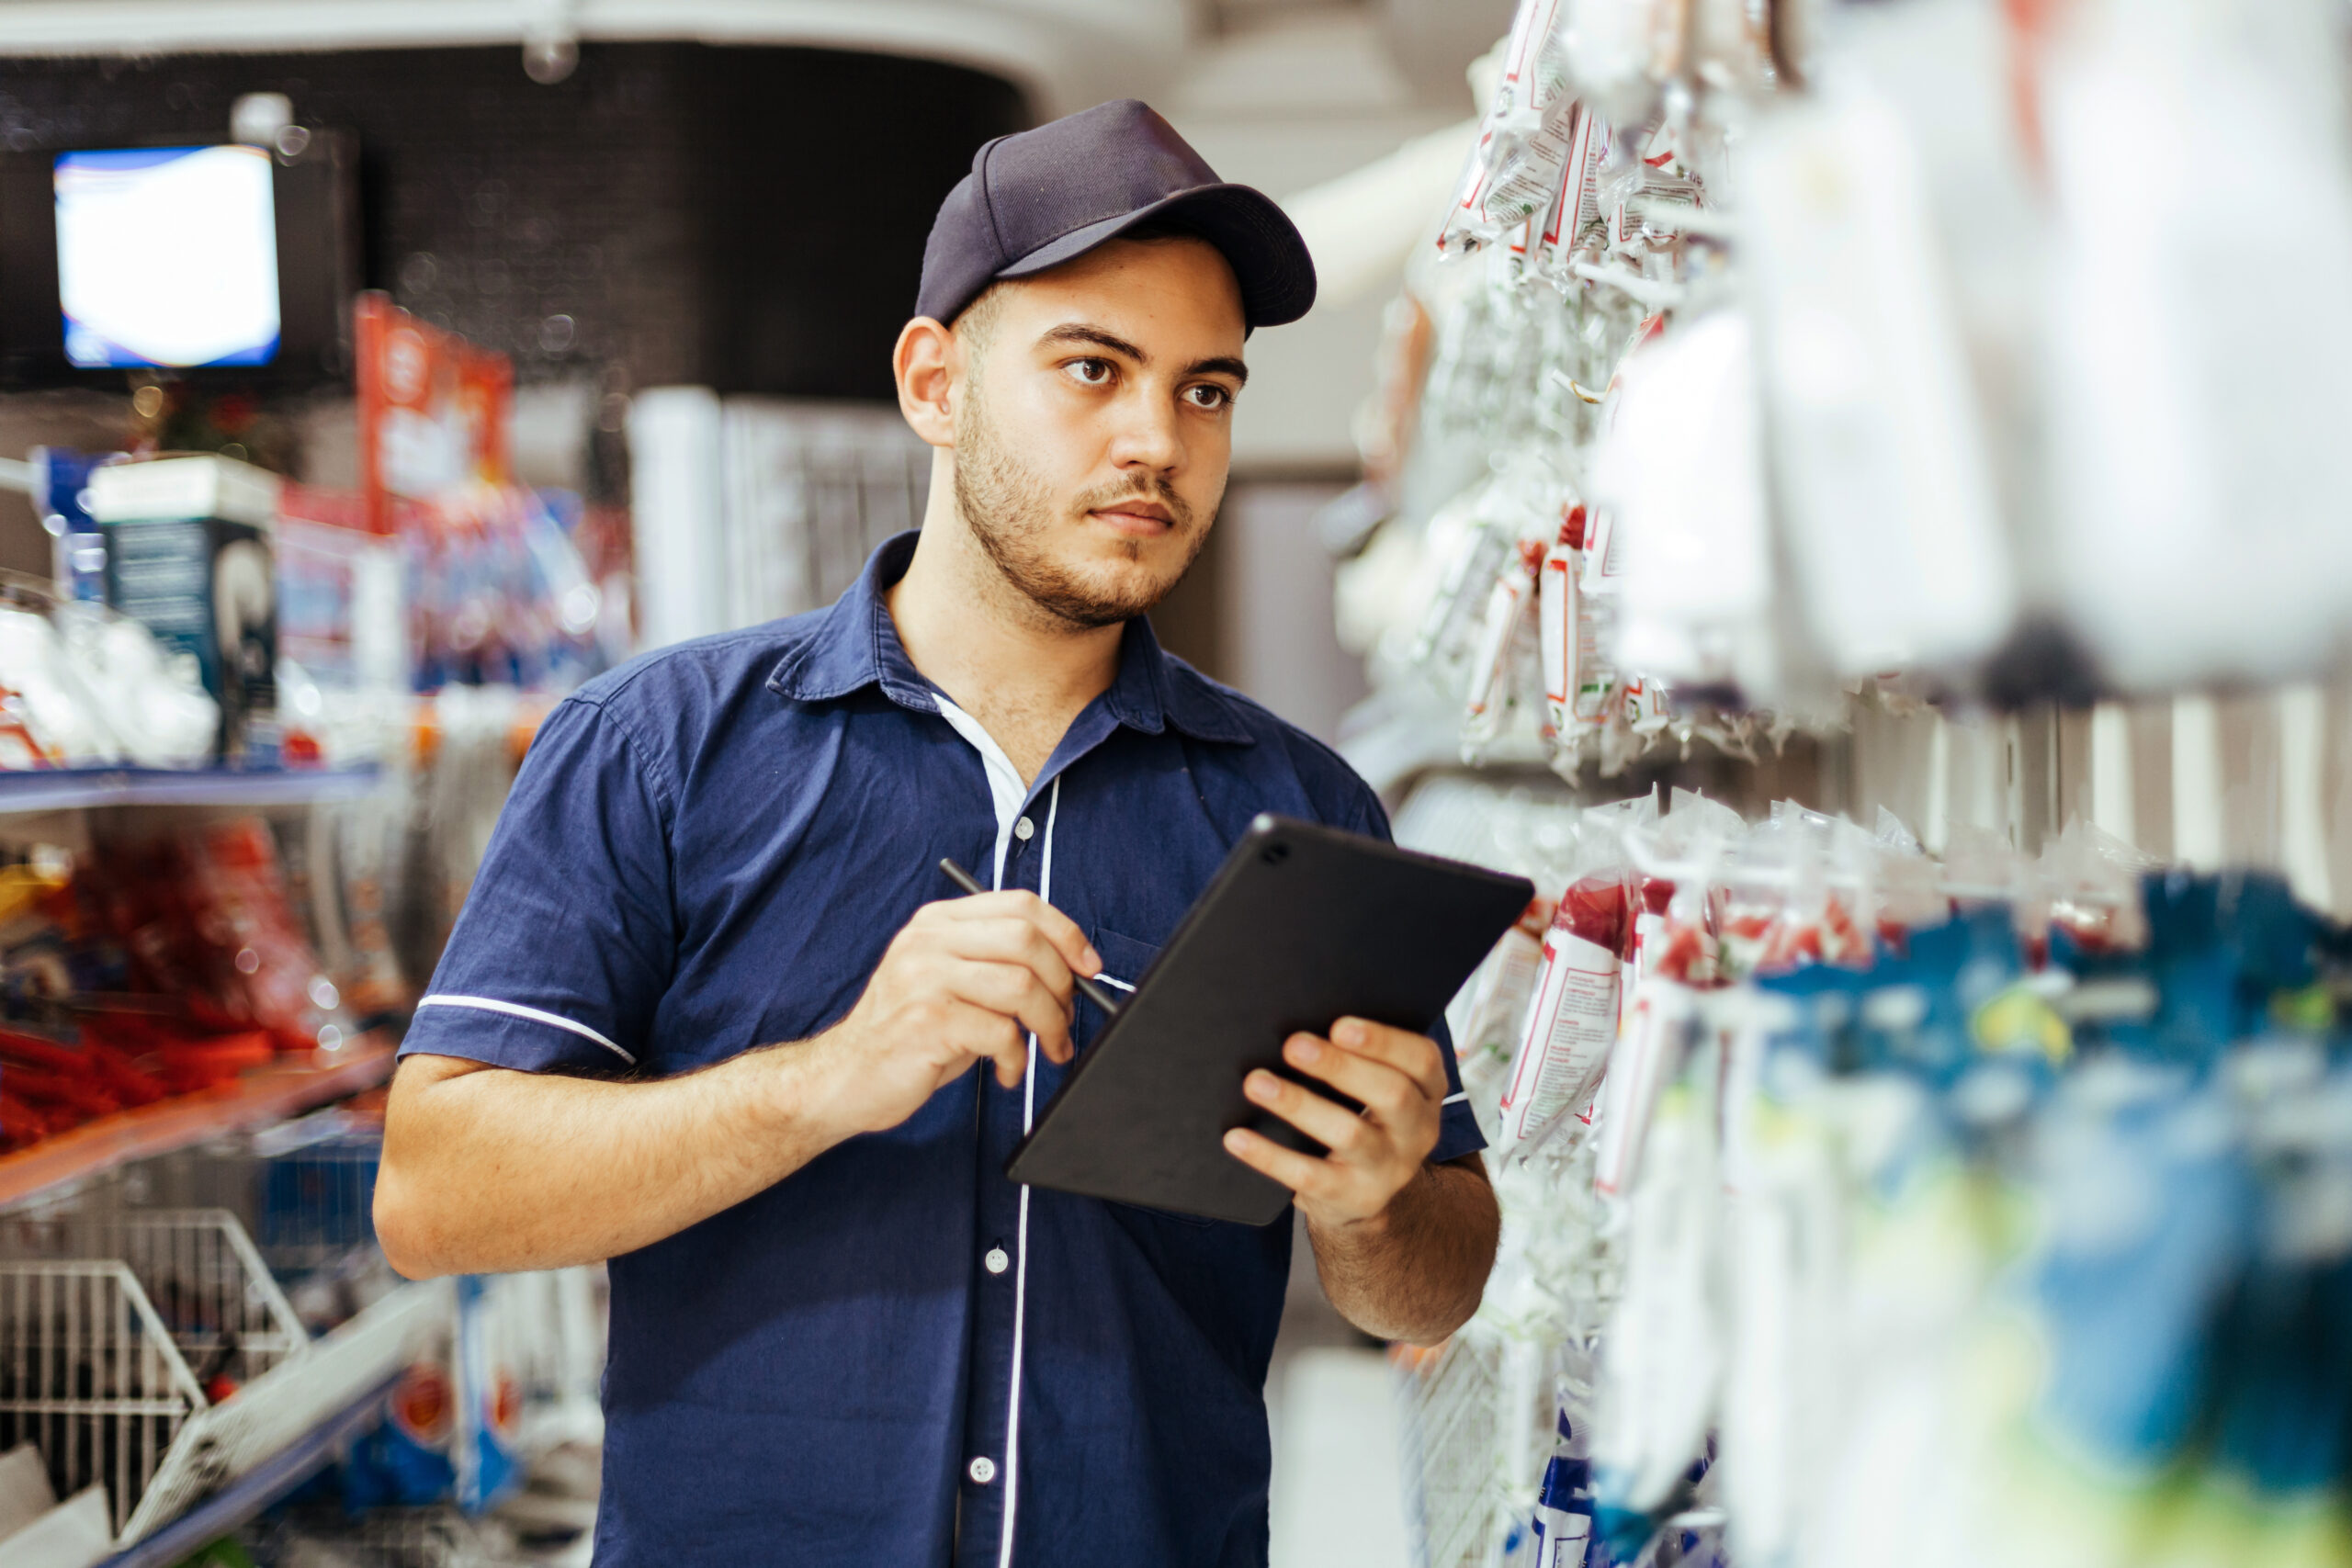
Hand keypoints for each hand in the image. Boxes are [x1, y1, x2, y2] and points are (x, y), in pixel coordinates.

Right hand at [813, 891, 1099, 1136]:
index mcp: (937, 922)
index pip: (1020, 905)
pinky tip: (1005, 1069)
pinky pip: (1001, 1032)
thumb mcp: (948, 982)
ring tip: (1046, 1048)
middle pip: (1027, 941)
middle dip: (1063, 985)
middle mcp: (928, 941)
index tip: (1088, 966)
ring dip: (1049, 1025)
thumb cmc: (907, 1034)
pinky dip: (1016, 1057)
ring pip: (1022, 985)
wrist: (844, 1078)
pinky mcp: (927, 1021)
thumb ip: (994, 963)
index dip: (1066, 933)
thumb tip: (1070, 969)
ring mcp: (924, 978)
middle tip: (1065, 1019)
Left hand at [1221, 1018, 1446, 1229]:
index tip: (1338, 1025)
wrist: (1366, 1192)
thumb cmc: (1362, 1116)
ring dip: (1299, 1104)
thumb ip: (1357, 1056)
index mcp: (1427, 1090)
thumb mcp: (1376, 1087)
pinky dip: (1270, 1156)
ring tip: (1256, 1083)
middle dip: (1340, 1067)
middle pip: (1391, 1094)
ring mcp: (1391, 1168)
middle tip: (1292, 1045)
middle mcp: (1418, 1130)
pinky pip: (1310, 1176)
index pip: (1421, 1060)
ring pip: (1349, 1134)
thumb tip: (1298, 1021)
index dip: (1383, 1041)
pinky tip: (1237, 1138)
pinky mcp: (1357, 1198)